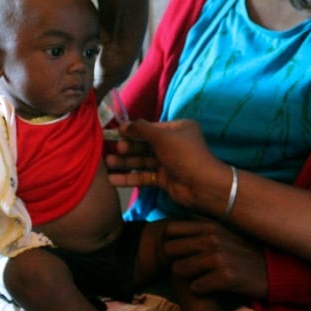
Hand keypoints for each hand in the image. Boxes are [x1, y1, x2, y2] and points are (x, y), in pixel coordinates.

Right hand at [105, 119, 229, 213]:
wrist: (203, 186)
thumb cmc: (185, 155)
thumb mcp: (163, 137)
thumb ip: (141, 129)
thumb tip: (123, 125)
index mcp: (178, 129)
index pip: (151, 128)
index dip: (134, 130)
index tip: (116, 132)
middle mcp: (173, 144)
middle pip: (145, 144)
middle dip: (128, 147)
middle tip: (113, 149)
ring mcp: (168, 163)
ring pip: (142, 161)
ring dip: (125, 162)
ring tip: (107, 163)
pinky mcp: (164, 179)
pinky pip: (144, 176)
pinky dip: (129, 178)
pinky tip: (113, 179)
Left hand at [164, 219, 267, 298]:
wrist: (273, 270)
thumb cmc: (247, 250)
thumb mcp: (228, 229)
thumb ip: (207, 220)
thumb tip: (190, 212)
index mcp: (210, 225)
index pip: (172, 229)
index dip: (171, 240)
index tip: (179, 250)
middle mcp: (212, 238)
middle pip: (171, 249)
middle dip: (176, 259)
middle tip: (188, 266)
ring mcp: (218, 257)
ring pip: (180, 269)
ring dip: (187, 276)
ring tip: (200, 276)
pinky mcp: (225, 277)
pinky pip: (196, 287)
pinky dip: (200, 289)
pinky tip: (211, 287)